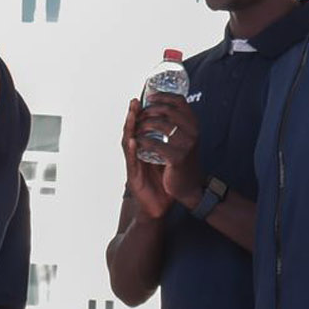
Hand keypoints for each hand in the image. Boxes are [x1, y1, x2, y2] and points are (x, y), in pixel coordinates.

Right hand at [121, 99, 171, 219]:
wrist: (158, 209)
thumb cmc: (163, 187)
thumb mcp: (168, 163)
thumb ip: (169, 149)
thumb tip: (181, 134)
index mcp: (144, 151)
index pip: (140, 129)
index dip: (140, 115)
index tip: (145, 99)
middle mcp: (136, 156)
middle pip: (131, 132)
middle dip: (133, 116)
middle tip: (135, 101)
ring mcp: (133, 166)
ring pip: (128, 143)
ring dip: (129, 128)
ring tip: (131, 114)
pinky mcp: (133, 177)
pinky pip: (132, 161)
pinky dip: (132, 150)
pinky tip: (133, 140)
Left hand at [133, 93, 203, 206]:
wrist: (189, 186)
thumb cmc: (182, 160)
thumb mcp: (183, 138)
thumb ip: (174, 122)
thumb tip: (155, 102)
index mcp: (194, 124)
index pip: (179, 101)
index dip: (162, 96)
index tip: (149, 98)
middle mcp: (193, 131)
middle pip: (167, 110)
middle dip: (148, 111)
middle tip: (138, 118)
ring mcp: (186, 144)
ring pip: (159, 125)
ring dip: (142, 125)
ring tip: (136, 130)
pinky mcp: (177, 158)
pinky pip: (154, 144)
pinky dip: (142, 141)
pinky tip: (137, 143)